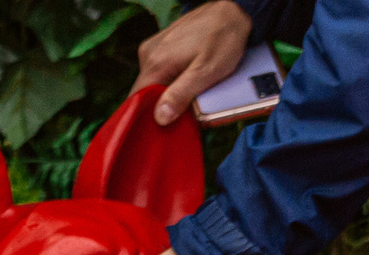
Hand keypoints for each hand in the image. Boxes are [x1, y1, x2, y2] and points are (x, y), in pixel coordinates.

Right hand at [135, 0, 251, 126]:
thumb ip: (181, 94)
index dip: (146, 118)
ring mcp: (153, 48)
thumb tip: (160, 117)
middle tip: (181, 112)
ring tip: (187, 92)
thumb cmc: (223, 38)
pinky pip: (159, 70)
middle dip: (160, 105)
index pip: (136, 100)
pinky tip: (186, 77)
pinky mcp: (161, 45)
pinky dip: (170, 79)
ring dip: (167, 92)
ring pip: (153, 82)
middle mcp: (148, 54)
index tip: (160, 129)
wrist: (232, 10)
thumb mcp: (206, 71)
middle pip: (144, 92)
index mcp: (155, 63)